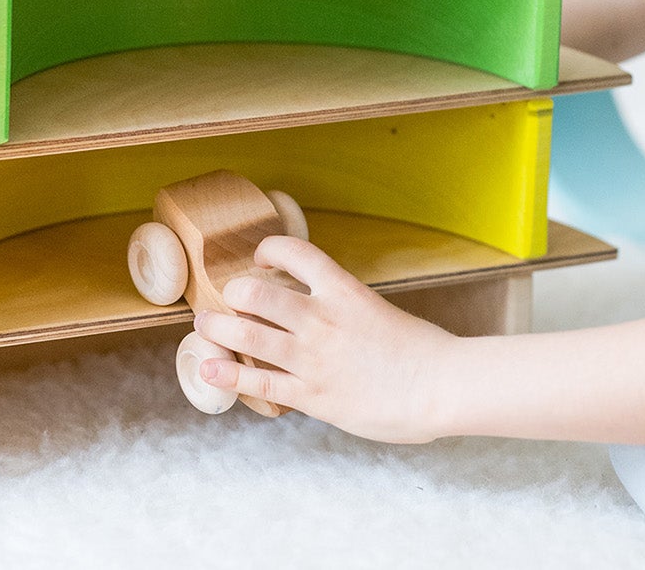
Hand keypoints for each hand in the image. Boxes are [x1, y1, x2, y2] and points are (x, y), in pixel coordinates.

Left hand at [190, 236, 460, 442]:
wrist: (441, 385)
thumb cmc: (421, 350)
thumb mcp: (380, 312)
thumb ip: (348, 310)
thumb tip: (329, 311)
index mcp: (344, 291)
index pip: (296, 253)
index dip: (270, 249)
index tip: (260, 257)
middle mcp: (322, 319)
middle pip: (258, 293)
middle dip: (233, 292)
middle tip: (225, 298)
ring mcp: (314, 358)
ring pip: (248, 335)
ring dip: (217, 328)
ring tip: (203, 326)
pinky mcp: (312, 395)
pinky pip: (259, 383)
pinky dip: (227, 376)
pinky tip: (207, 370)